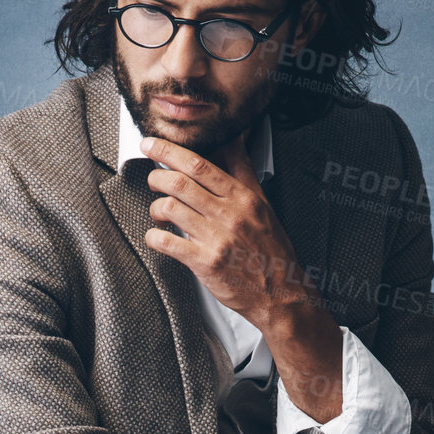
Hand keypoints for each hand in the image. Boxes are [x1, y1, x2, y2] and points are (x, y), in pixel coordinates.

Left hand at [139, 130, 311, 326]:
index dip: (169, 151)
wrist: (280, 292)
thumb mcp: (263, 204)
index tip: (152, 145)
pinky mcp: (205, 263)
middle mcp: (229, 215)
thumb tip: (235, 141)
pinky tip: (157, 236)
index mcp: (242, 198)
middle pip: (180, 183)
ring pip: (170, 209)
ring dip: (155, 208)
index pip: (199, 165)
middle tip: (153, 180)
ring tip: (158, 213)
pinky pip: (168, 243)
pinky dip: (154, 237)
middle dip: (157, 177)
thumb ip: (243, 172)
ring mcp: (216, 239)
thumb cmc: (271, 250)